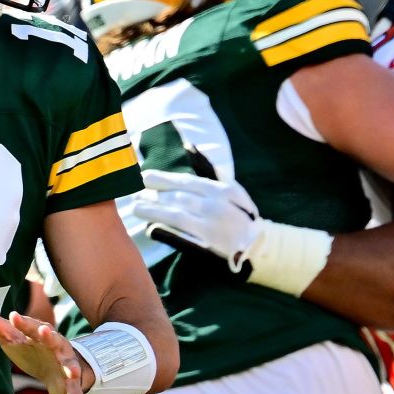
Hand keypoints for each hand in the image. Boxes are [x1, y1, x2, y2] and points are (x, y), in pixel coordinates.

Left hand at [0, 295, 91, 393]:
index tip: (12, 316)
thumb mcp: (9, 335)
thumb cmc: (28, 347)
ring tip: (73, 372)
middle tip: (44, 331)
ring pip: (69, 364)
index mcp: (38, 332)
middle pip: (52, 339)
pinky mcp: (70, 383)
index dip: (22, 322)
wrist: (53, 367)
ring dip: (71, 367)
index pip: (29, 325)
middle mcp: (55, 345)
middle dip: (49, 336)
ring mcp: (65, 363)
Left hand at [132, 171, 261, 269]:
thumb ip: (210, 169)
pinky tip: (150, 228)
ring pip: (176, 215)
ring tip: (136, 208)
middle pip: (178, 197)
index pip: (187, 182)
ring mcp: (210, 226)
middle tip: (135, 192)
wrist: (259, 246)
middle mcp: (214, 206)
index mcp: (220, 191)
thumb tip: (189, 148)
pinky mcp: (207, 245)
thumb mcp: (232, 189)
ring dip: (154, 211)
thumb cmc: (242, 214)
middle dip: (155, 194)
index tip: (145, 177)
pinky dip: (165, 231)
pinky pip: (181, 236)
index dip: (164, 179)